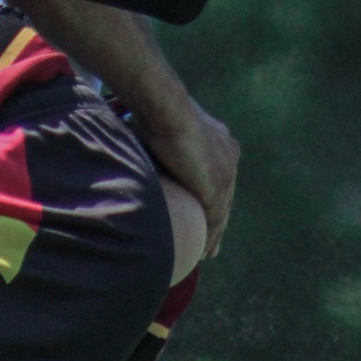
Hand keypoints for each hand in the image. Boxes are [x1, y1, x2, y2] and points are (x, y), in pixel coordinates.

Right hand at [137, 93, 238, 259]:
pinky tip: (202, 251)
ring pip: (222, 211)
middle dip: (219, 217)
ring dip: (215, 233)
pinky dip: (209, 236)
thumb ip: (158, 138)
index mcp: (221, 140)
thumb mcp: (161, 124)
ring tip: (207, 252)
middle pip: (225, 195)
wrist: (165, 107)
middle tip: (211, 239)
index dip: (213, 193)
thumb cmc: (155, 108)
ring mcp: (226, 173)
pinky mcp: (216, 187)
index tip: (204, 208)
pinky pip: (215, 219)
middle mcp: (229, 156)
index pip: (219, 174)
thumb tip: (132, 136)